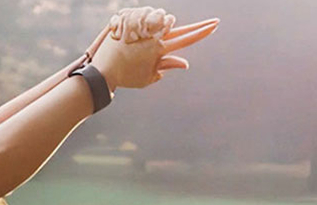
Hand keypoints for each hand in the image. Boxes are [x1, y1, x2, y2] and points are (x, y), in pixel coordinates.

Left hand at [90, 8, 219, 90]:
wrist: (101, 72)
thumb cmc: (126, 78)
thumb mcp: (148, 77)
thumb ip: (167, 66)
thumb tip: (186, 63)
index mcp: (159, 50)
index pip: (187, 38)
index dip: (202, 31)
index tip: (215, 24)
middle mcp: (151, 36)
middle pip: (173, 24)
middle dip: (171, 29)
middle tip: (159, 37)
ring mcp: (139, 28)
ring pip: (158, 17)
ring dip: (155, 25)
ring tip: (141, 40)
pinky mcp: (127, 23)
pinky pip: (141, 15)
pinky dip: (141, 22)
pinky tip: (131, 36)